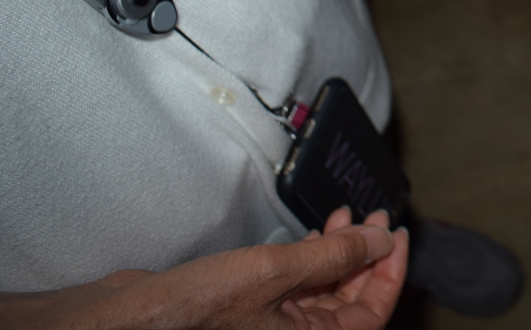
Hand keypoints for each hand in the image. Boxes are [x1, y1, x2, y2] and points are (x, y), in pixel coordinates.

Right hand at [0, 208, 408, 328]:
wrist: (129, 320)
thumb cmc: (194, 310)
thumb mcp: (276, 272)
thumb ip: (334, 254)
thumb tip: (380, 238)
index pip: (371, 313)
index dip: (390, 271)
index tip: (398, 235)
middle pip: (351, 301)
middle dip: (366, 255)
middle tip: (374, 216)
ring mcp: (273, 327)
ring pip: (325, 292)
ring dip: (339, 252)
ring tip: (346, 215)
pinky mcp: (251, 313)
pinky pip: (297, 290)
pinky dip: (310, 260)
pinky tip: (314, 233)